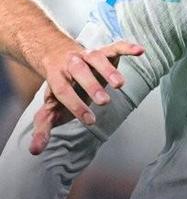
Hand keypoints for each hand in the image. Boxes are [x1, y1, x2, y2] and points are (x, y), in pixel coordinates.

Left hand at [29, 39, 143, 154]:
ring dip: (108, 69)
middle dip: (91, 85)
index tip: (89, 120)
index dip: (75, 105)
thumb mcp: (49, 108)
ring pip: (96, 58)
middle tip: (104, 101)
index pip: (63, 90)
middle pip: (78, 71)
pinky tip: (140, 51)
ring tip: (120, 84)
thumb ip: (43, 128)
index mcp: (56, 76)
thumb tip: (34, 151)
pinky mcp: (103, 51)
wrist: (58, 57)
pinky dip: (127, 47)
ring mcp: (87, 56)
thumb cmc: (59, 89)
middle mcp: (71, 63)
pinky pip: (114, 47)